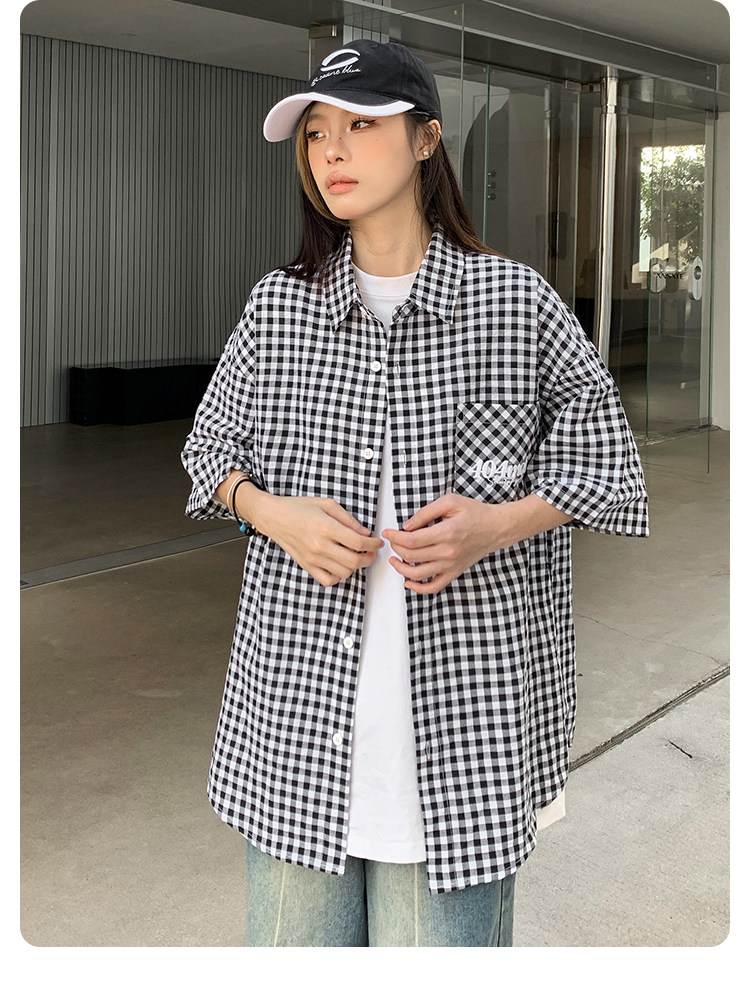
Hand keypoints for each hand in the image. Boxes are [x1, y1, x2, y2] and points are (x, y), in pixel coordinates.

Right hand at [246, 487, 382, 587]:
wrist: (274, 517)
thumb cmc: (298, 508)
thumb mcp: (327, 504)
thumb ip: (348, 519)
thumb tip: (365, 533)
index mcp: (325, 527)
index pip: (358, 542)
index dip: (373, 544)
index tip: (378, 542)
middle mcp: (319, 545)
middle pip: (354, 560)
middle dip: (369, 557)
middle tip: (372, 551)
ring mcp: (312, 558)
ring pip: (344, 572)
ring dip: (355, 566)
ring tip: (357, 556)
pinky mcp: (307, 566)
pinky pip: (328, 580)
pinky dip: (338, 575)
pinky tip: (340, 564)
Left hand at [384, 491, 571, 593]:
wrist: (496, 528)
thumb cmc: (474, 512)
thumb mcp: (450, 502)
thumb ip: (426, 512)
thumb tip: (407, 526)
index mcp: (446, 533)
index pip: (411, 541)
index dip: (394, 537)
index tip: (388, 532)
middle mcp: (448, 552)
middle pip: (411, 556)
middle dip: (396, 548)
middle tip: (392, 540)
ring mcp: (451, 565)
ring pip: (418, 575)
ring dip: (401, 569)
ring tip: (394, 560)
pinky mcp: (454, 572)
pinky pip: (433, 587)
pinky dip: (418, 588)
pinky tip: (408, 581)